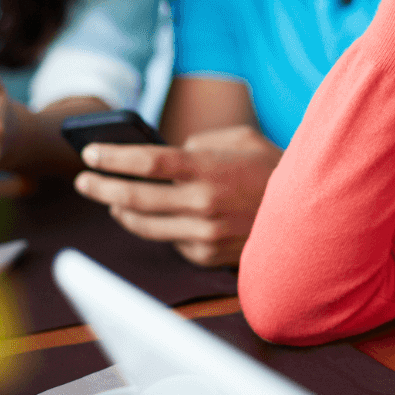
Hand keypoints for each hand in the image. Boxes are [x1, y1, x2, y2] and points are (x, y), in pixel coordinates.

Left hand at [73, 125, 282, 266]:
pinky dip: (160, 228)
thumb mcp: (239, 140)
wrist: (310, 214)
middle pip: (135, 198)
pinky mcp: (208, 255)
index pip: (146, 162)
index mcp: (208, 168)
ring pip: (145, 226)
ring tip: (110, 200)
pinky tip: (156, 217)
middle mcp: (202, 203)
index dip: (112, 158)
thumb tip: (167, 158)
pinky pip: (171, 241)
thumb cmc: (272, 168)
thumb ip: (198, 144)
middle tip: (83, 181)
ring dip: (121, 212)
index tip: (89, 153)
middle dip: (102, 188)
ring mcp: (205, 233)